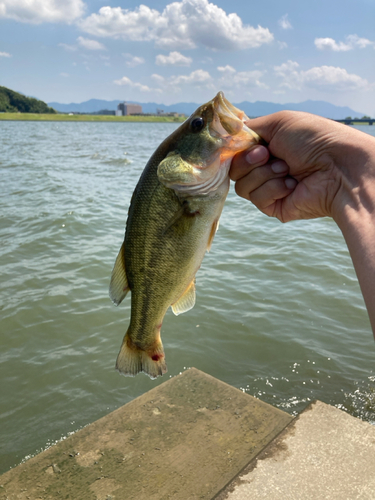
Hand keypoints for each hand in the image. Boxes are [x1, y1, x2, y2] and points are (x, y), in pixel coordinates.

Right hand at [231, 111, 367, 222]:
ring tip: (288, 169)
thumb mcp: (279, 122)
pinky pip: (256, 198)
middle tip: (269, 154)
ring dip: (264, 174)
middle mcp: (265, 168)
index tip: (245, 144)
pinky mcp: (273, 207)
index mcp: (266, 146)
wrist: (338, 167)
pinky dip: (273, 188)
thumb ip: (247, 129)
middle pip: (233, 170)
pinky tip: (292, 184)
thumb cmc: (314, 139)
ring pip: (242, 186)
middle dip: (249, 160)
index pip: (234, 151)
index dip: (235, 149)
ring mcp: (269, 188)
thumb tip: (225, 139)